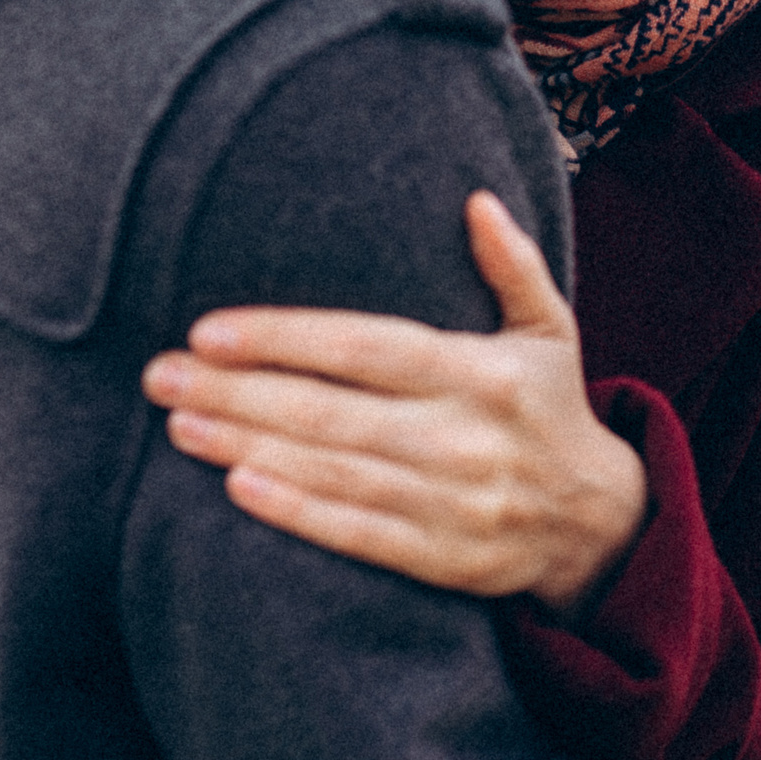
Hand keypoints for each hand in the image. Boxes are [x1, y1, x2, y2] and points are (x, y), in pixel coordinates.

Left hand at [144, 191, 647, 612]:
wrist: (599, 525)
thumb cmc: (550, 409)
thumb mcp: (549, 330)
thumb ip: (513, 264)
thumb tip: (476, 199)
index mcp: (484, 373)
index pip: (369, 347)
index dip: (286, 339)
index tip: (209, 331)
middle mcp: (468, 437)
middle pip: (334, 412)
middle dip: (239, 393)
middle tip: (160, 377)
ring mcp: (456, 503)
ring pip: (336, 472)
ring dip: (248, 448)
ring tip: (179, 425)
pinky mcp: (446, 560)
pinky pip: (360, 536)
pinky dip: (298, 514)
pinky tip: (238, 488)